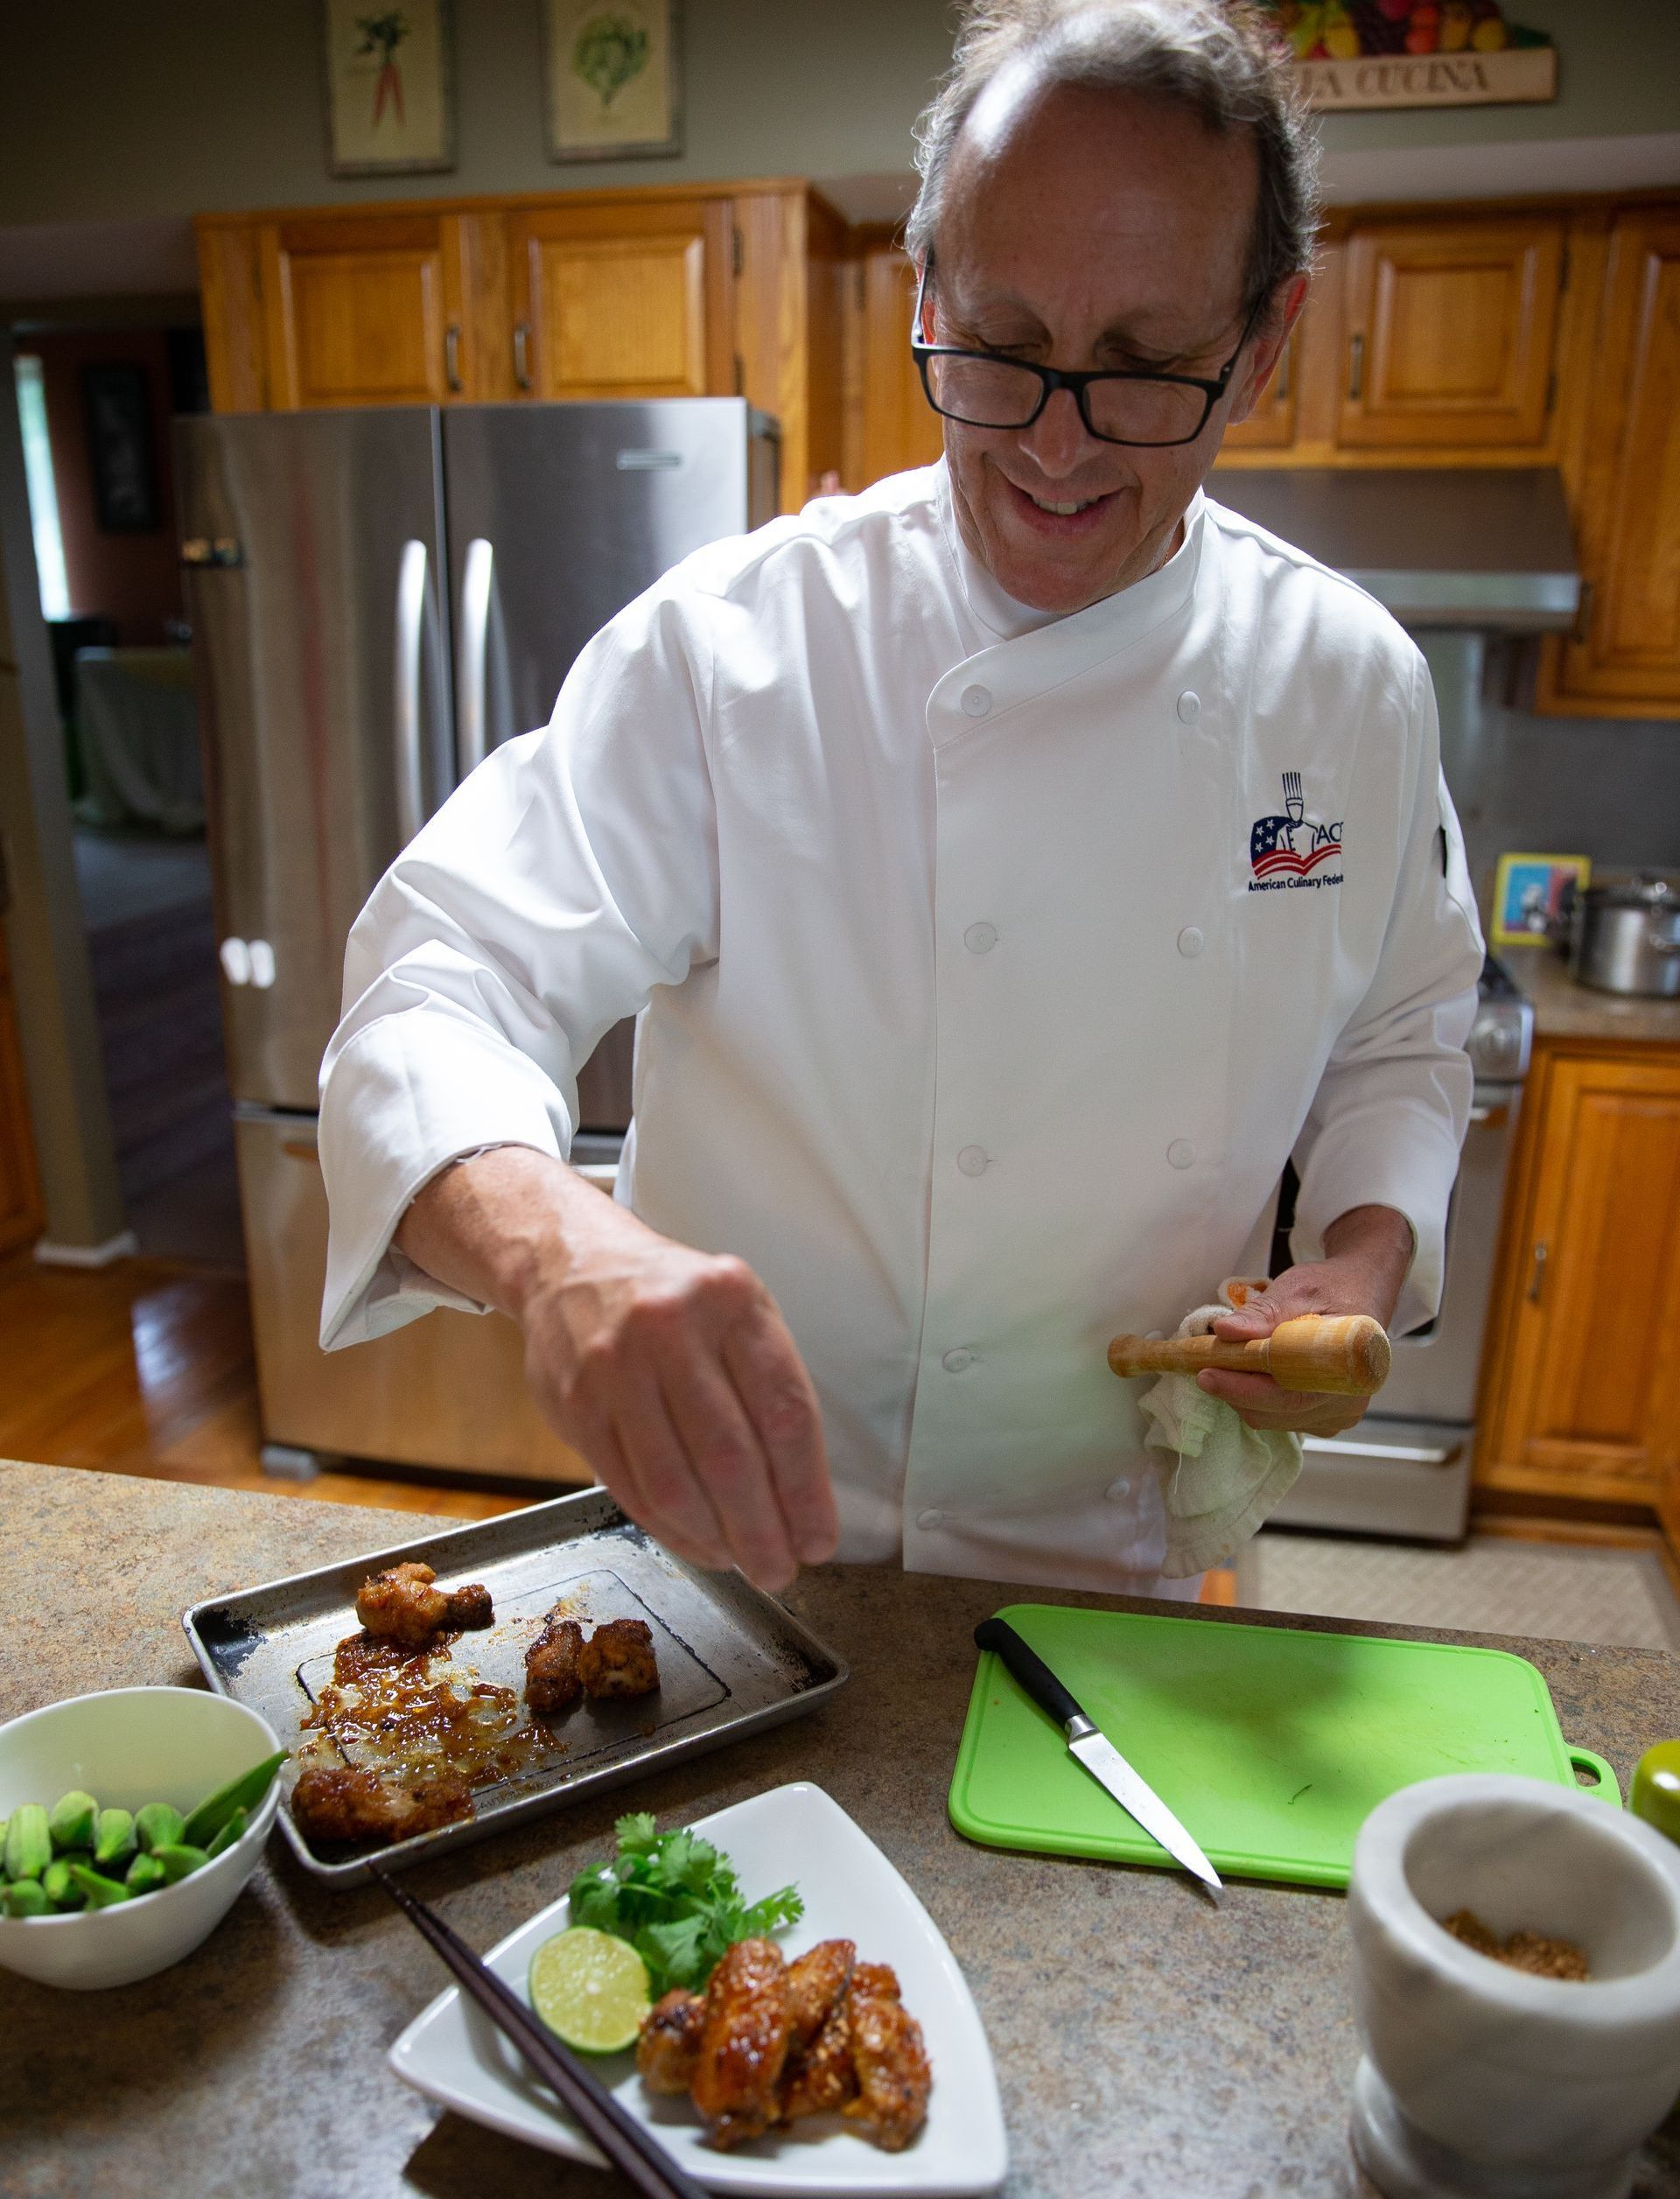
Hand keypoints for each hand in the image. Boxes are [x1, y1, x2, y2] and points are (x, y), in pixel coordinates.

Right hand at [396, 1149, 838, 1591]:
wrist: (573, 1262)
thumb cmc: (676, 1299)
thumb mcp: (737, 1309)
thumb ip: (768, 1386)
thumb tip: (800, 1496)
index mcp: (731, 1300)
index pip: (783, 1410)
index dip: (806, 1489)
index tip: (819, 1537)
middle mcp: (670, 1328)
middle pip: (730, 1455)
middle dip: (762, 1529)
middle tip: (782, 1569)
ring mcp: (614, 1366)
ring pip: (674, 1481)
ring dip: (715, 1538)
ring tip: (741, 1562)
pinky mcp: (575, 1404)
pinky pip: (628, 1486)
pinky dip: (668, 1529)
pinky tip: (697, 1543)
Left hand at [1195, 1204, 1412, 1438]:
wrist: (1361, 1293)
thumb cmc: (1331, 1288)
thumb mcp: (1296, 1290)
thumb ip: (1261, 1314)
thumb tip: (1224, 1331)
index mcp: (1348, 1367)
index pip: (1286, 1394)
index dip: (1242, 1389)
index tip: (1206, 1373)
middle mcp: (1347, 1401)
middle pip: (1274, 1412)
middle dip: (1233, 1390)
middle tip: (1204, 1363)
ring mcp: (1338, 1415)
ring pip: (1272, 1419)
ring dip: (1243, 1395)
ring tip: (1229, 1362)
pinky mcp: (1326, 1419)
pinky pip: (1280, 1419)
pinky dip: (1258, 1399)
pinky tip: (1253, 1372)